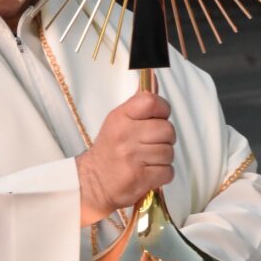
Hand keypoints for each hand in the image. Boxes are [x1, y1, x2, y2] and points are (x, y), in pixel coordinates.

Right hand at [76, 90, 175, 225]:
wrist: (92, 182)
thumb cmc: (109, 150)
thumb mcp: (118, 121)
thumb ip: (139, 104)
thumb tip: (155, 78)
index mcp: (120, 117)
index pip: (152, 101)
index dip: (162, 110)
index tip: (157, 119)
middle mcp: (125, 135)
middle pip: (167, 130)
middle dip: (165, 139)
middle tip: (152, 144)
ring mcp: (132, 157)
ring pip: (169, 152)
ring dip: (163, 159)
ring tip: (148, 160)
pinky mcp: (139, 177)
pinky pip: (167, 172)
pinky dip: (162, 174)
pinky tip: (149, 172)